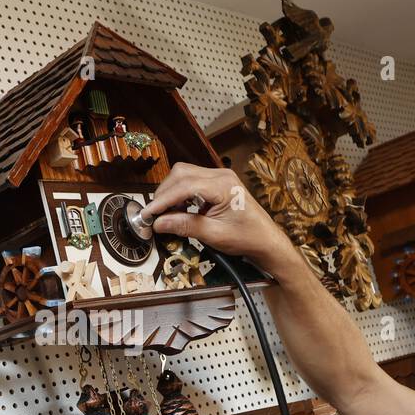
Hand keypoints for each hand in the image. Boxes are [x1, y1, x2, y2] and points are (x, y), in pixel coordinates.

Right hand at [137, 163, 293, 270]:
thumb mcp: (214, 235)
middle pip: (181, 174)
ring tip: (166, 214)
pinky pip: (192, 181)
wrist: (266, 240)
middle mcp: (221, 175)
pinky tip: (179, 209)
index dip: (163, 200)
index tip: (148, 214)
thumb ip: (185, 226)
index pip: (184, 186)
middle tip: (154, 215)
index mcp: (223, 186)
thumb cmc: (247, 238)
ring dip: (171, 192)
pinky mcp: (218, 183)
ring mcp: (220, 177)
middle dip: (164, 193)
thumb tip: (159, 223)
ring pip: (184, 175)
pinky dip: (180, 193)